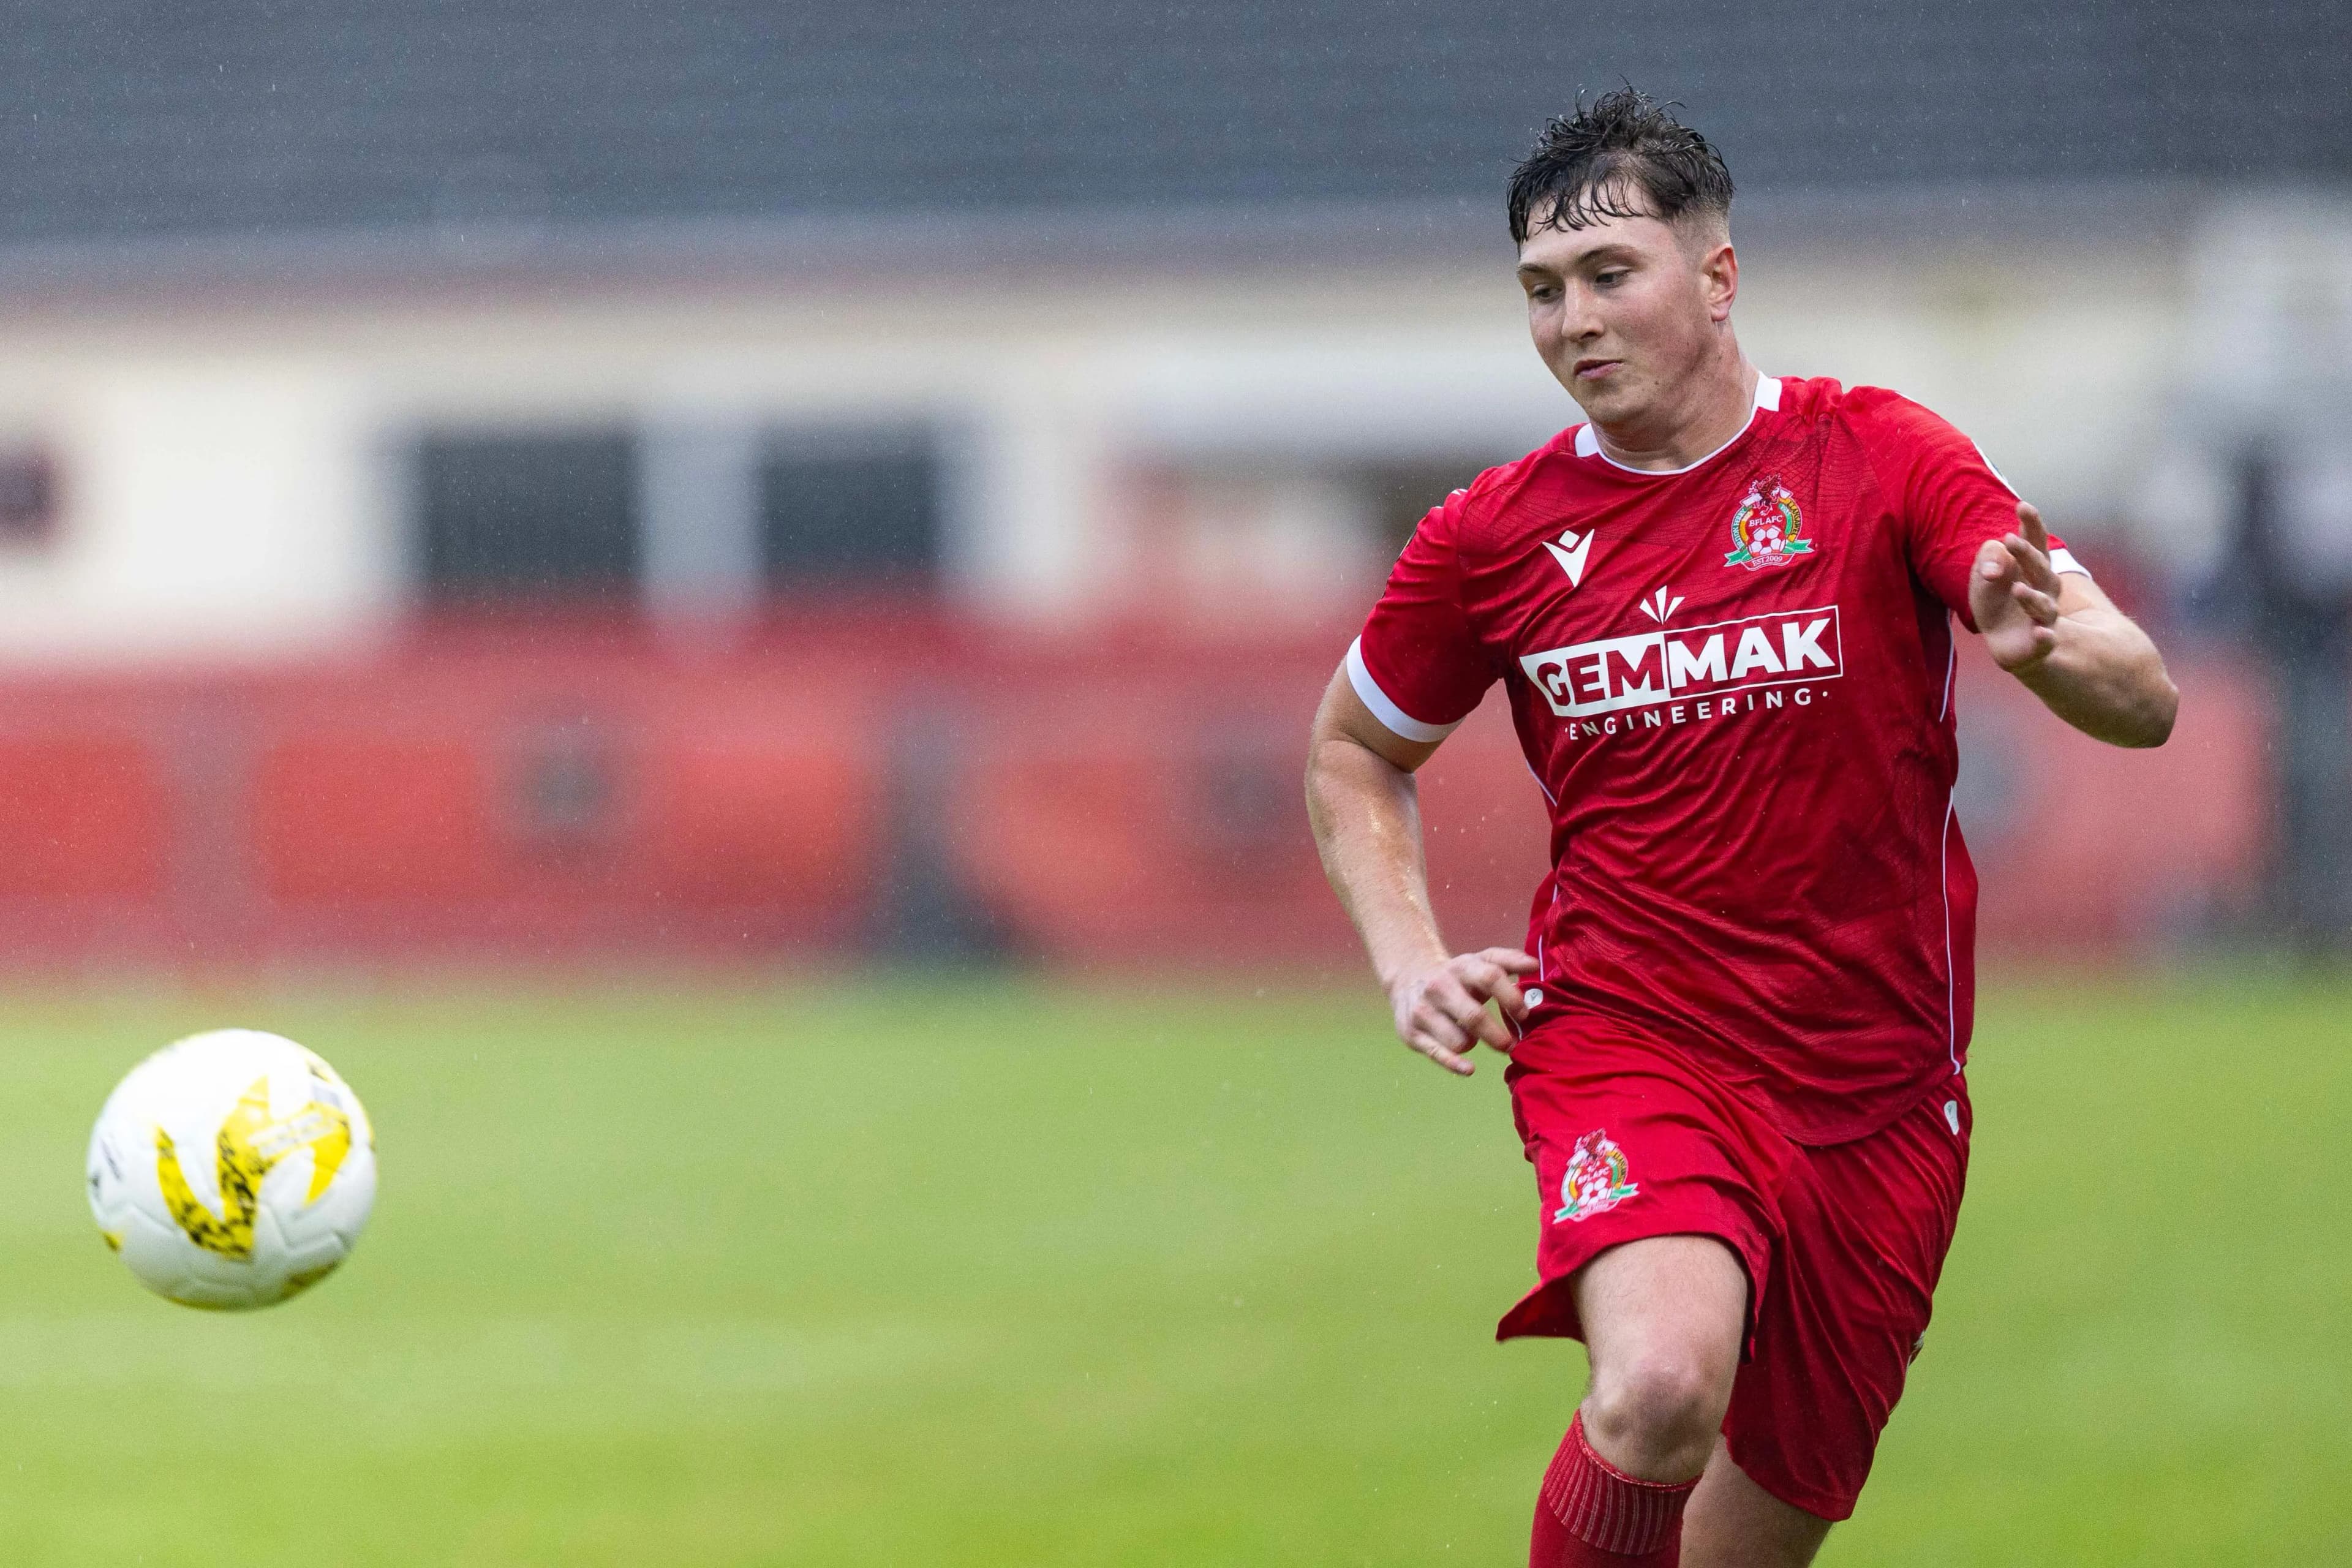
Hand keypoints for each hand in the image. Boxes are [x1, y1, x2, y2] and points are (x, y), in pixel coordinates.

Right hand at [1387, 948, 1538, 1075]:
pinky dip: (1455, 1064)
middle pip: (1474, 1016)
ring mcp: (1423, 1011)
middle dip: (1496, 1035)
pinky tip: (1469, 1069)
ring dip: (1472, 1043)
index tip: (1523, 1015)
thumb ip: (1509, 960)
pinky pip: (1438, 1054)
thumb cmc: (1457, 975)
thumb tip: (1534, 965)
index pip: (1490, 977)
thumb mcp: (1480, 961)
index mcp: (1461, 967)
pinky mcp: (1412, 1033)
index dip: (1511, 998)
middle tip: (1510, 1044)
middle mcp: (1438, 986)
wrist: (1409, 978)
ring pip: (1458, 1041)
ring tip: (1471, 1036)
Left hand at [1968, 501, 2064, 671]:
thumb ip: (1989, 560)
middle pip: (2041, 569)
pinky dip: (2044, 637)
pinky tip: (2039, 632)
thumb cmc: (1996, 600)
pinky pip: (2046, 640)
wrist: (2002, 640)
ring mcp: (2044, 616)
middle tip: (2010, 539)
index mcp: (2031, 568)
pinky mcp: (2039, 642)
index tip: (2022, 505)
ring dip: (2031, 597)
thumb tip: (1995, 566)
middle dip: (2027, 555)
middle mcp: (2044, 589)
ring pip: (2044, 605)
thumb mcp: (1984, 575)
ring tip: (2016, 589)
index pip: (2035, 542)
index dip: (2032, 524)